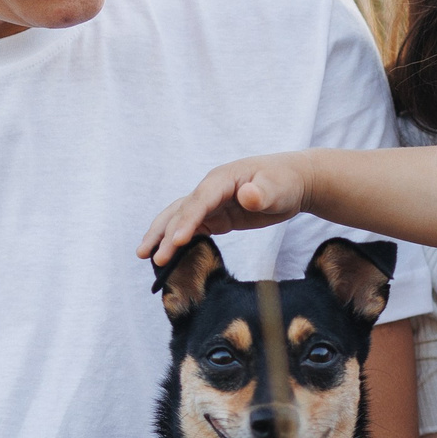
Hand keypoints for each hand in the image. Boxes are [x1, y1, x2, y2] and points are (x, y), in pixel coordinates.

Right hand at [138, 154, 311, 265]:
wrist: (294, 181)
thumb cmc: (285, 182)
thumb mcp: (277, 188)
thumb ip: (261, 193)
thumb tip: (247, 195)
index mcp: (222, 179)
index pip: (200, 201)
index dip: (187, 221)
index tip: (176, 242)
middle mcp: (211, 189)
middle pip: (182, 211)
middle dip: (166, 234)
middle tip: (153, 258)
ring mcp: (211, 203)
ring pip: (180, 218)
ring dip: (161, 235)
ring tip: (142, 254)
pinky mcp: (216, 216)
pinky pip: (192, 227)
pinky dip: (177, 240)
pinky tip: (167, 255)